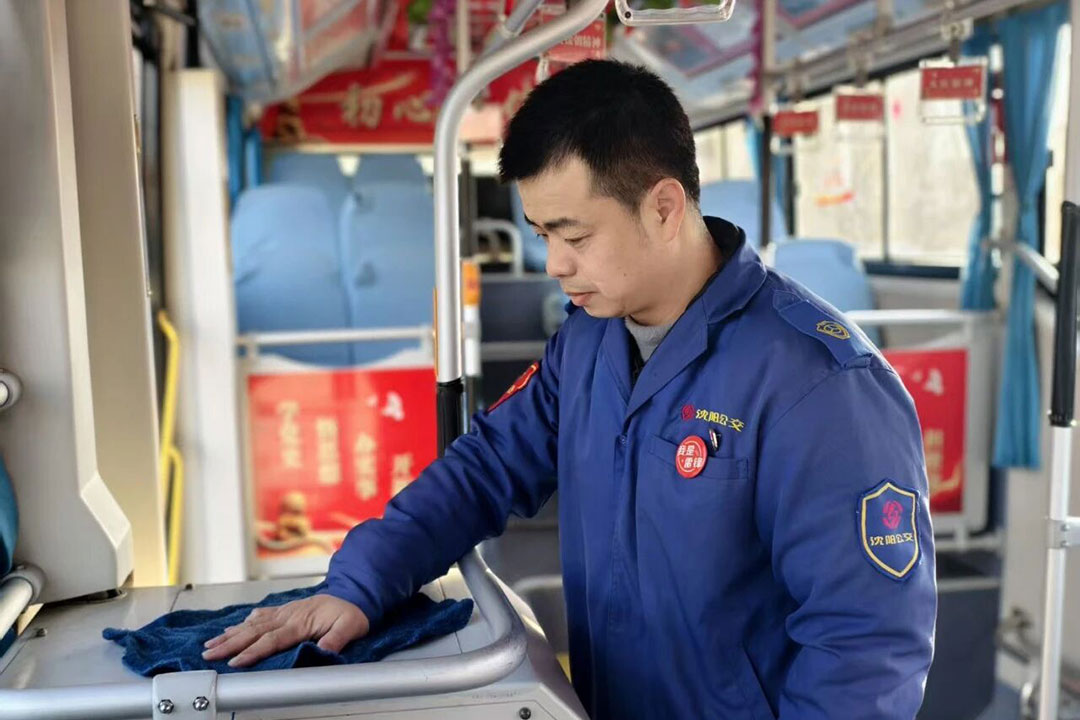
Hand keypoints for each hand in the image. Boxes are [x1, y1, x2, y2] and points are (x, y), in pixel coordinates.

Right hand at [202, 594, 369, 667]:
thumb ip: (335, 639)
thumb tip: (323, 651)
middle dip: (230, 643)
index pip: (272, 640)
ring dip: (231, 634)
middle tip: (209, 653)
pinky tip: (232, 627)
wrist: (354, 594)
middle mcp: (289, 615)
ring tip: (211, 643)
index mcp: (301, 622)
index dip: (253, 652)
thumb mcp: (350, 627)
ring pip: (252, 624)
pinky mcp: (285, 611)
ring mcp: (285, 612)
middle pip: (254, 631)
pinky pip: (260, 616)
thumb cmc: (351, 613)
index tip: (236, 662)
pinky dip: (244, 622)